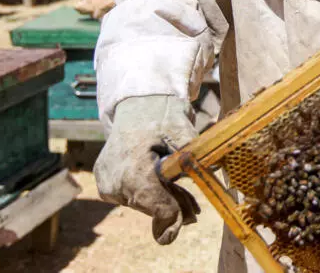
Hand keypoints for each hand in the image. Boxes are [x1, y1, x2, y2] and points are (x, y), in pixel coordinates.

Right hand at [94, 95, 201, 244]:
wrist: (137, 102)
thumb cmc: (162, 115)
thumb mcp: (184, 132)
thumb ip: (195, 157)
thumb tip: (214, 172)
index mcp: (134, 170)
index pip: (159, 208)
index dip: (177, 215)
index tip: (192, 216)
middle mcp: (114, 181)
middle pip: (151, 208)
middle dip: (175, 208)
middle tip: (195, 210)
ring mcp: (106, 183)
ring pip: (142, 204)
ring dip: (164, 201)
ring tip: (182, 192)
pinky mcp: (105, 183)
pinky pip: (131, 197)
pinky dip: (150, 194)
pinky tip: (163, 185)